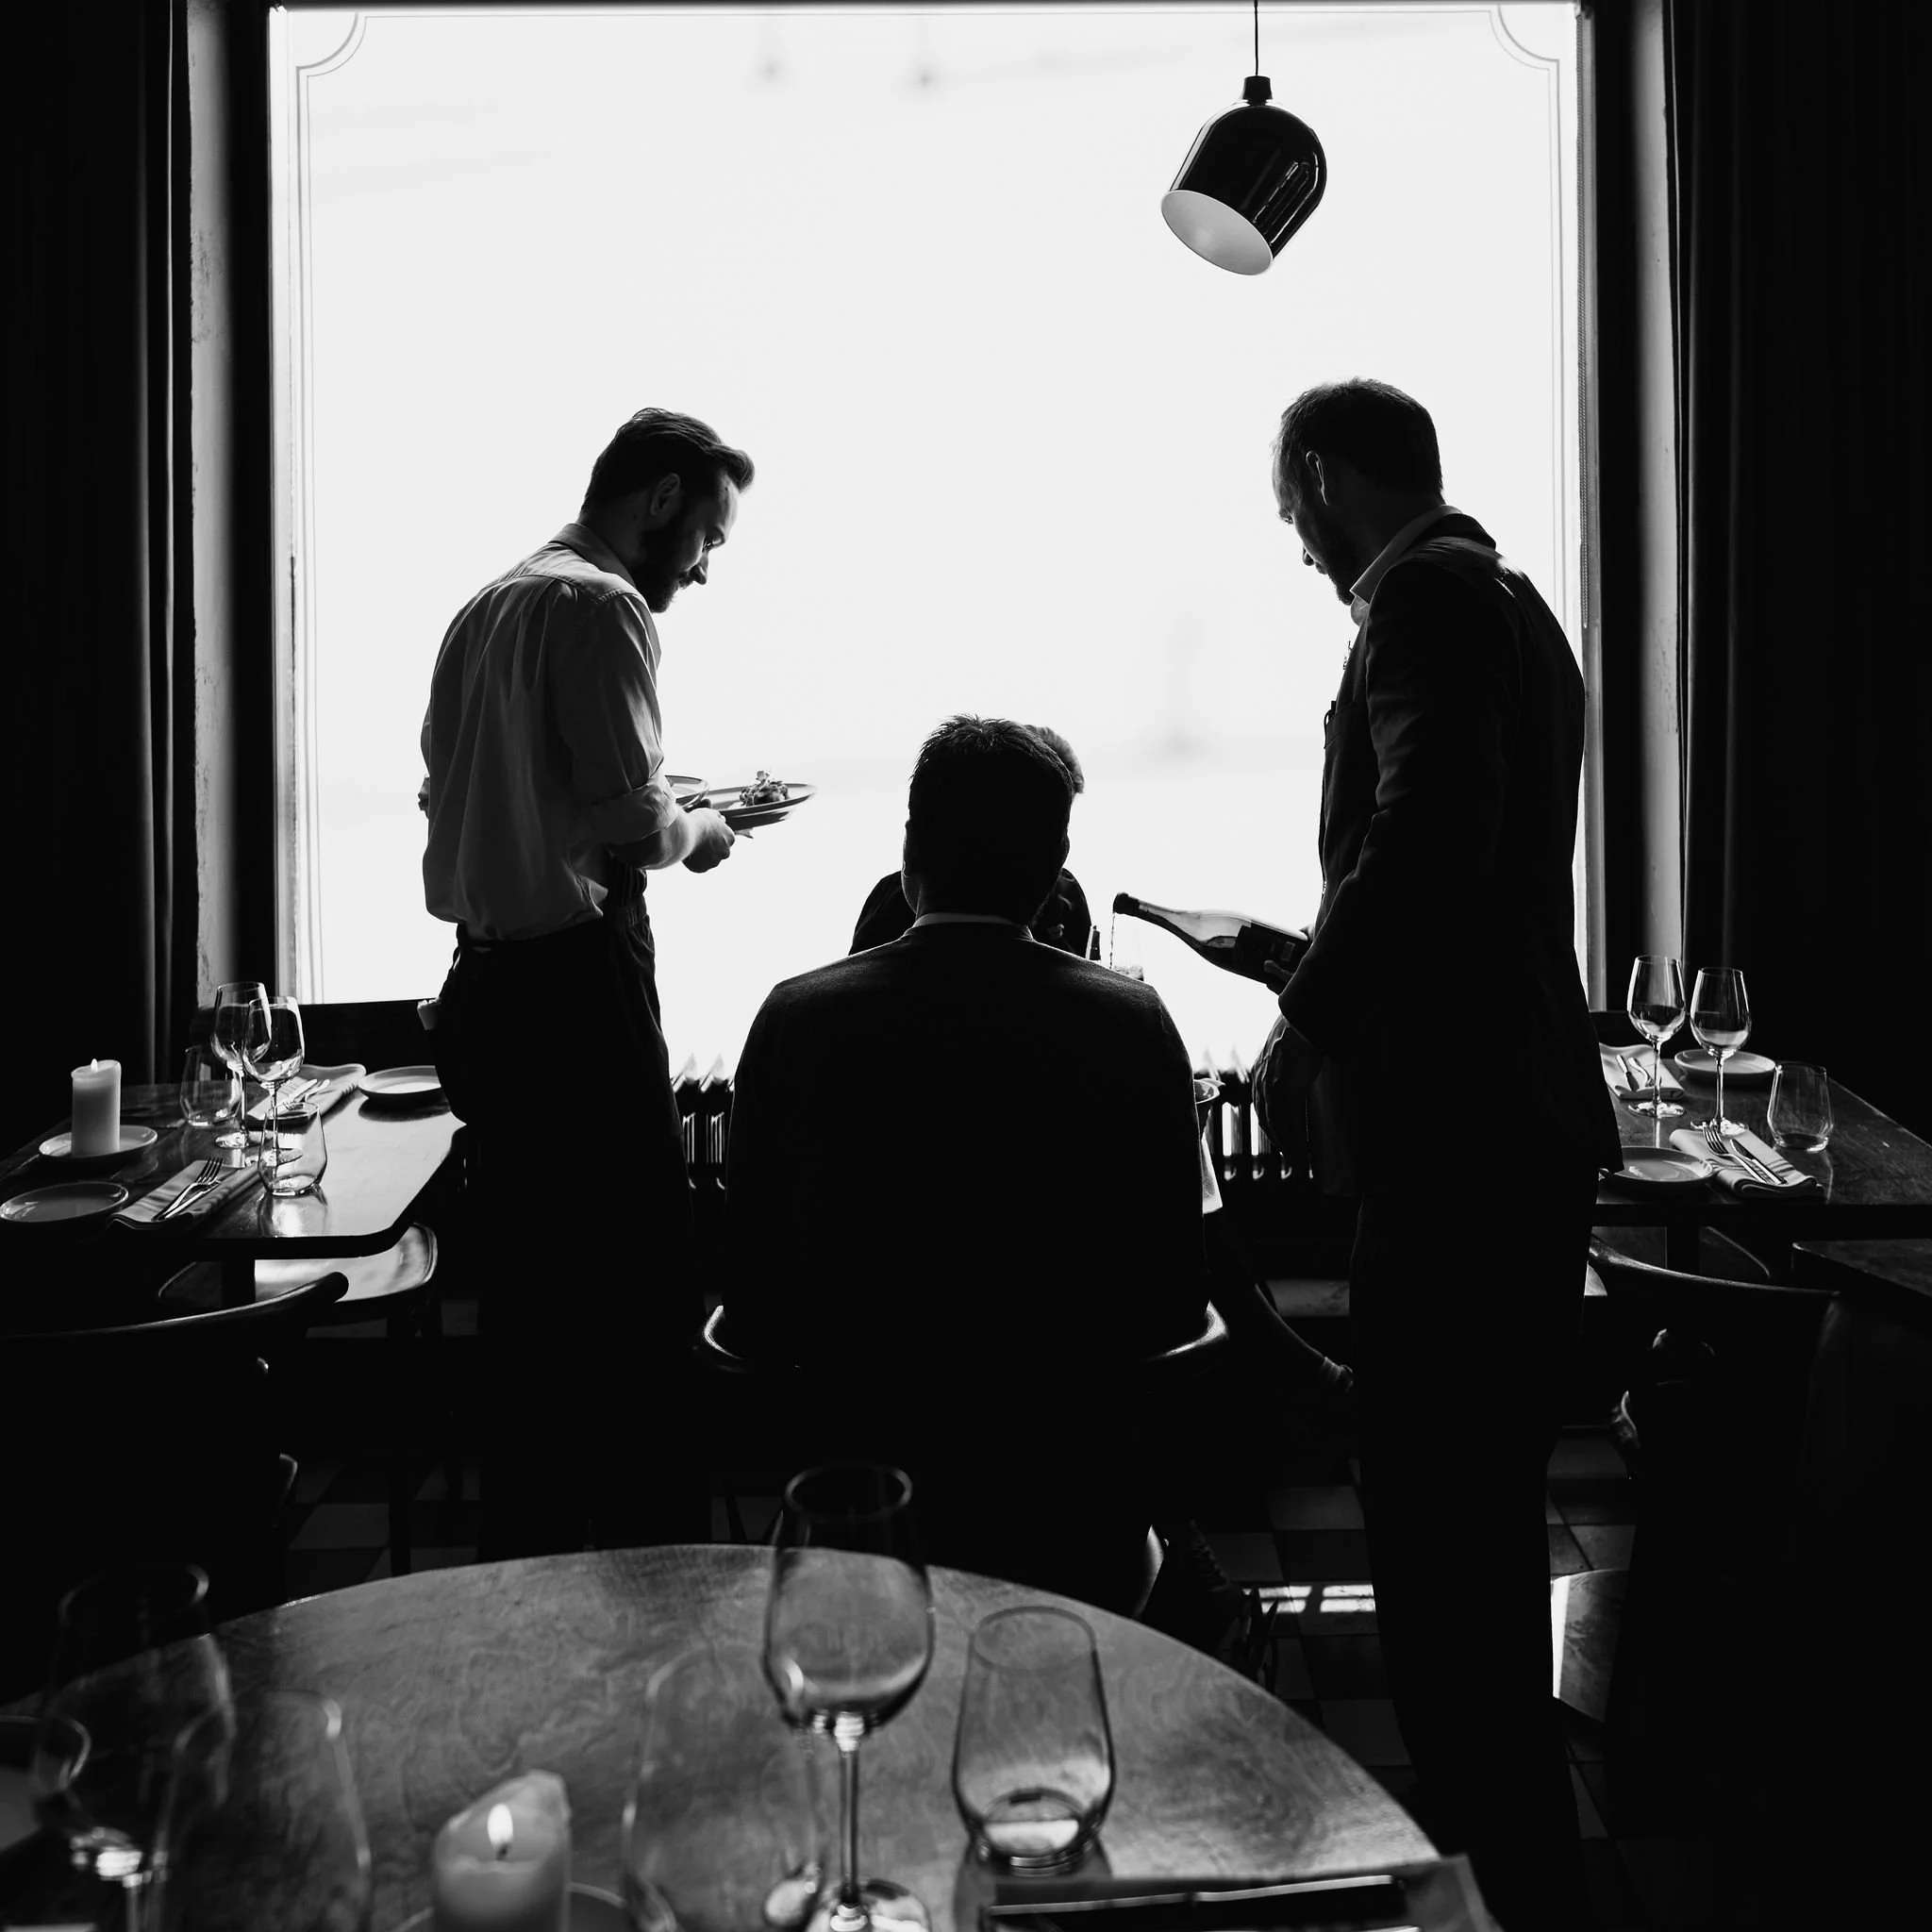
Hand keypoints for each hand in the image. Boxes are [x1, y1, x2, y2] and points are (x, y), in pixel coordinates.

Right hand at [682, 807, 736, 872]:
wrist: (686, 833)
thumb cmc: (698, 821)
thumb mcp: (709, 814)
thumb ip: (717, 818)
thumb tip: (722, 819)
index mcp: (730, 838)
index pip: (725, 839)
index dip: (714, 837)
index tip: (705, 834)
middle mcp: (726, 852)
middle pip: (718, 851)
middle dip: (709, 847)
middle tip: (697, 840)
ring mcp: (714, 862)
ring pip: (708, 859)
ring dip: (701, 855)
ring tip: (690, 845)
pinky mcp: (702, 868)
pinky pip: (698, 865)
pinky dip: (693, 861)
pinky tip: (687, 853)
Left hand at [1252, 1014, 1321, 1156]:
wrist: (1301, 1021)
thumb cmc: (1298, 1032)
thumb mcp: (1285, 1051)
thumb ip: (1286, 1064)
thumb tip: (1298, 1068)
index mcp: (1260, 1074)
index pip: (1262, 1108)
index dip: (1272, 1126)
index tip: (1282, 1139)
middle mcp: (1260, 1083)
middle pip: (1266, 1121)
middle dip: (1279, 1141)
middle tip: (1294, 1159)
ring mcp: (1270, 1088)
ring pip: (1276, 1126)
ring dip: (1288, 1147)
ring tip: (1300, 1162)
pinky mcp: (1282, 1090)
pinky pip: (1286, 1122)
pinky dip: (1294, 1140)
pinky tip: (1302, 1152)